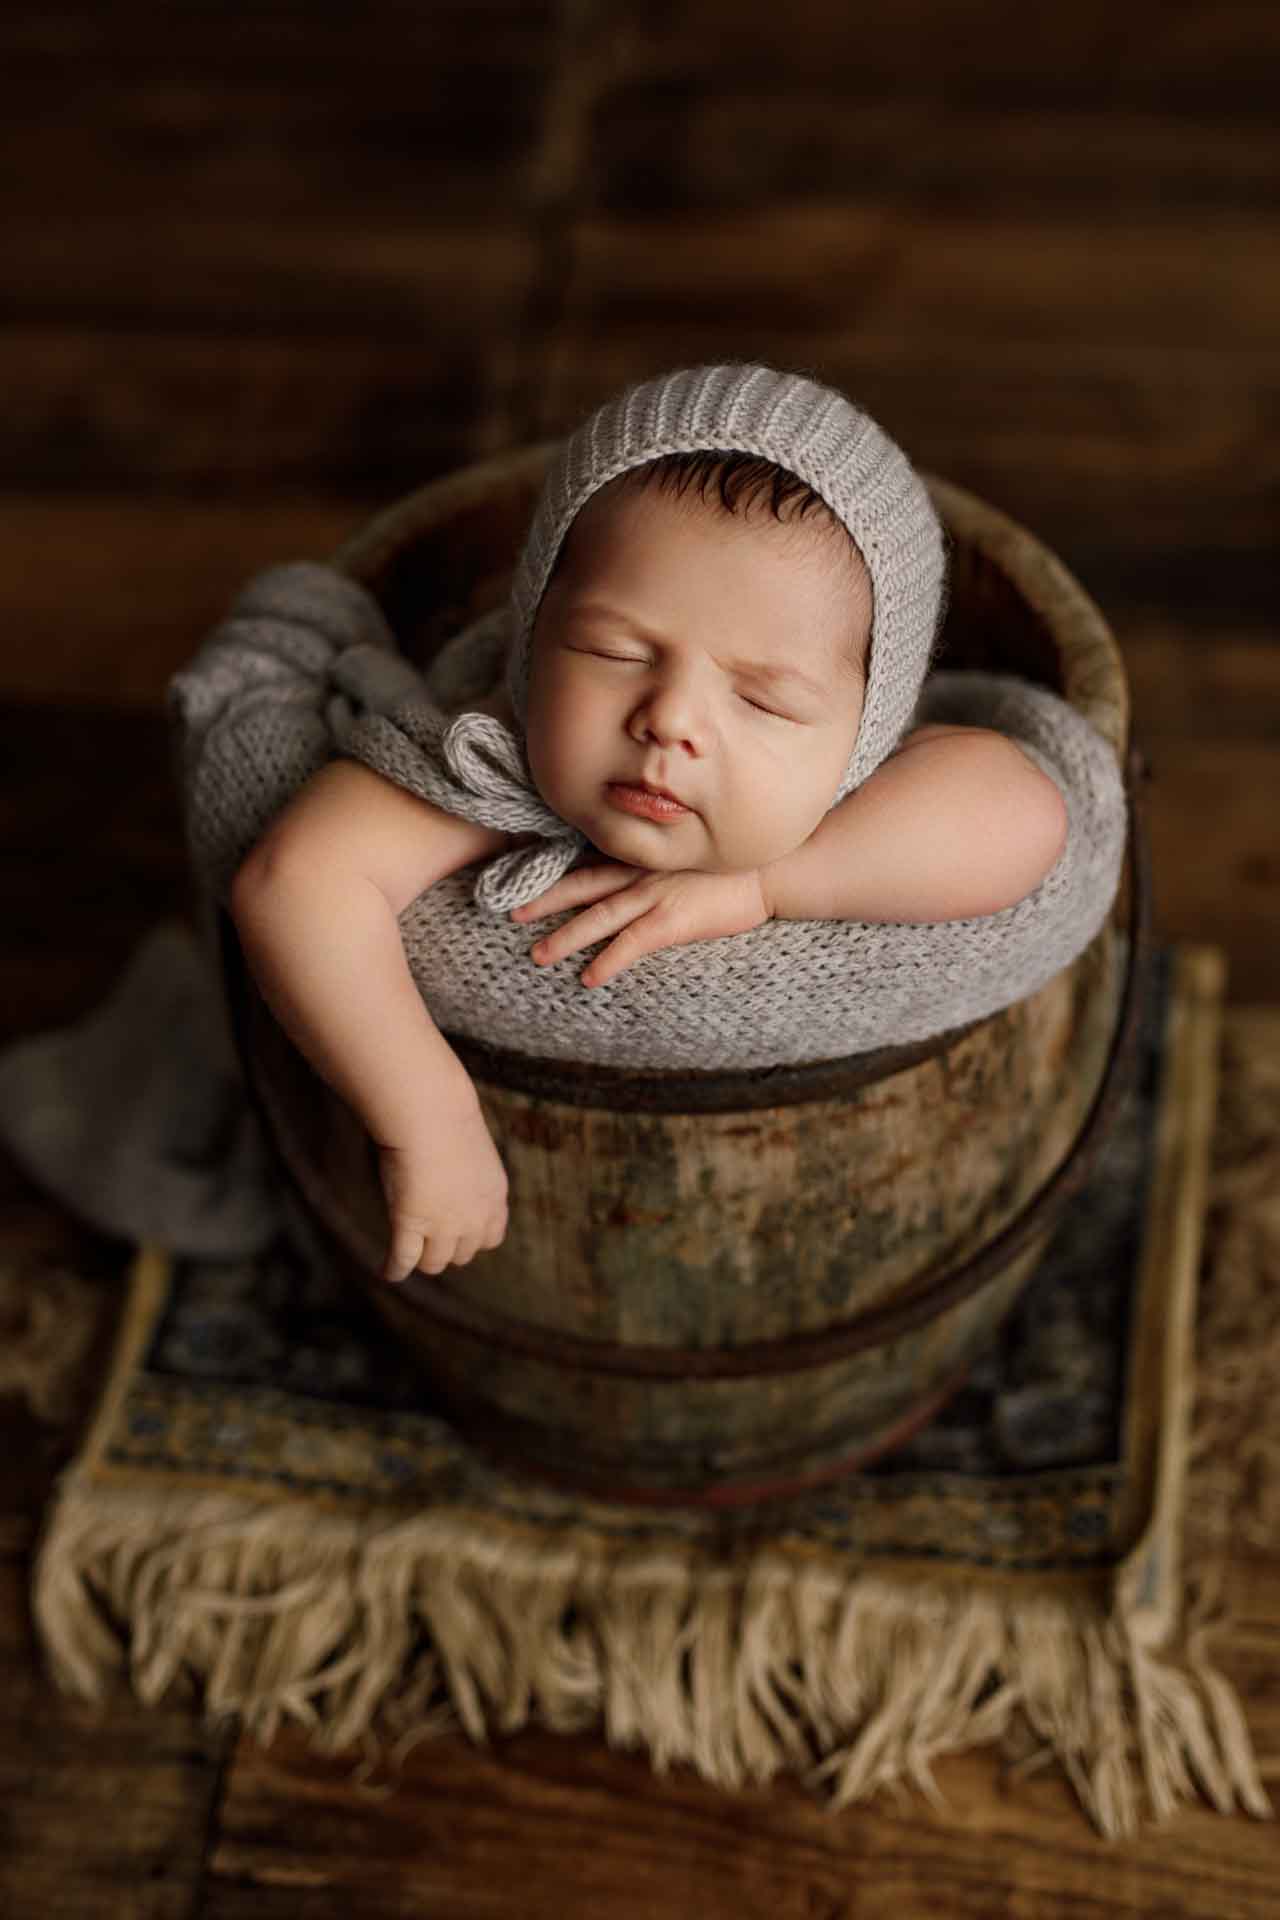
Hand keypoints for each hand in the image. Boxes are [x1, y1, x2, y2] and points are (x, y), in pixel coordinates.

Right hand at [377, 1095, 508, 1282]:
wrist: (431, 1113)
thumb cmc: (446, 1117)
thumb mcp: (471, 1150)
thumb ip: (467, 1172)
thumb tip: (450, 1173)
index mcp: (494, 1197)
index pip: (490, 1238)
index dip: (472, 1239)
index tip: (458, 1235)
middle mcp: (475, 1217)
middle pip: (462, 1255)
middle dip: (446, 1249)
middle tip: (427, 1241)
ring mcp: (444, 1225)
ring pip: (433, 1262)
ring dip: (421, 1259)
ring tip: (407, 1258)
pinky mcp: (413, 1225)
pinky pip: (403, 1260)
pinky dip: (394, 1269)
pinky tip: (387, 1271)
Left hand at [511, 861, 771, 985]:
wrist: (773, 869)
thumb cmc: (737, 865)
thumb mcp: (690, 856)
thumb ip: (661, 865)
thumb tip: (642, 879)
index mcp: (644, 858)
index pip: (591, 864)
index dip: (557, 873)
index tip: (526, 880)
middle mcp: (641, 872)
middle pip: (581, 885)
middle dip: (544, 900)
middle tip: (512, 914)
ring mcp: (655, 895)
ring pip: (597, 916)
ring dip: (565, 936)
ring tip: (537, 955)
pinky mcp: (674, 921)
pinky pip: (631, 944)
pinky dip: (607, 961)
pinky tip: (588, 978)